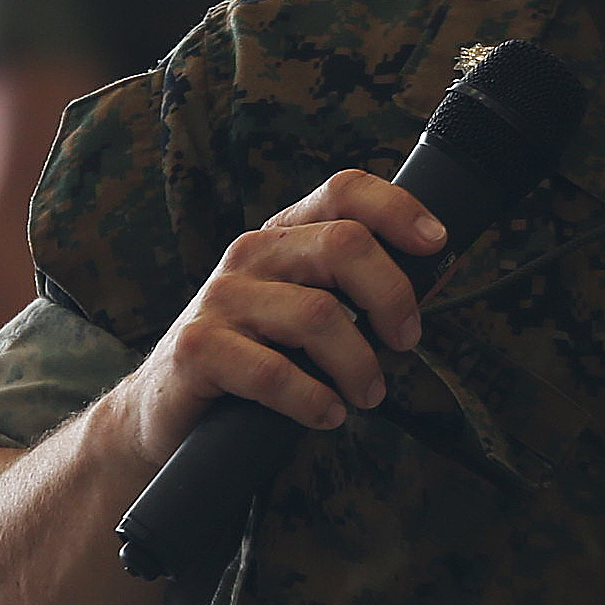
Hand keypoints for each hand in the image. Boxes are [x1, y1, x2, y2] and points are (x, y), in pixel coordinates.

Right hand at [110, 168, 446, 461]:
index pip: (343, 190)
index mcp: (281, 238)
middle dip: (392, 297)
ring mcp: (220, 300)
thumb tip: (440, 271)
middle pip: (344, 244)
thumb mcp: (302, 313)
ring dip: (359, 364)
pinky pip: (273, 372)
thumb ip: (356, 291)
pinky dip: (314, 400)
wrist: (164, 411)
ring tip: (366, 396)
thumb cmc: (252, 361)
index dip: (398, 208)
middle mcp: (249, 256)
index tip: (438, 244)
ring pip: (318, 314)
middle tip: (404, 343)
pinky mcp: (197, 349)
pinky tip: (326, 414)